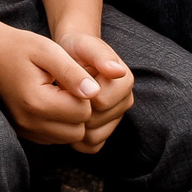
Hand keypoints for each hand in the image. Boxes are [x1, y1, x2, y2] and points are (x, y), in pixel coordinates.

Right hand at [0, 22, 101, 147]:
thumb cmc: (20, 47)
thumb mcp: (49, 50)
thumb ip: (73, 72)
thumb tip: (94, 92)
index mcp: (37, 102)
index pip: (83, 112)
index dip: (85, 93)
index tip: (72, 76)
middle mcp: (29, 122)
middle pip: (78, 131)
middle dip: (80, 110)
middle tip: (67, 86)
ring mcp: (24, 130)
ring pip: (67, 138)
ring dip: (70, 119)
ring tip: (59, 93)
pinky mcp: (23, 132)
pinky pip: (54, 138)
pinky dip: (58, 124)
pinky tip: (50, 102)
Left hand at [54, 30, 134, 152]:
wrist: (71, 57)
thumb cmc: (76, 50)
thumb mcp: (83, 45)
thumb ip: (99, 55)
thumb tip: (117, 71)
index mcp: (124, 82)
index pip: (100, 102)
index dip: (80, 95)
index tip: (72, 80)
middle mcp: (125, 102)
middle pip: (95, 122)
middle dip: (76, 110)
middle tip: (67, 92)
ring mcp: (116, 118)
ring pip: (93, 138)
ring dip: (74, 124)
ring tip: (67, 104)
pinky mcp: (105, 130)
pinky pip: (91, 146)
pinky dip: (76, 139)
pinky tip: (67, 119)